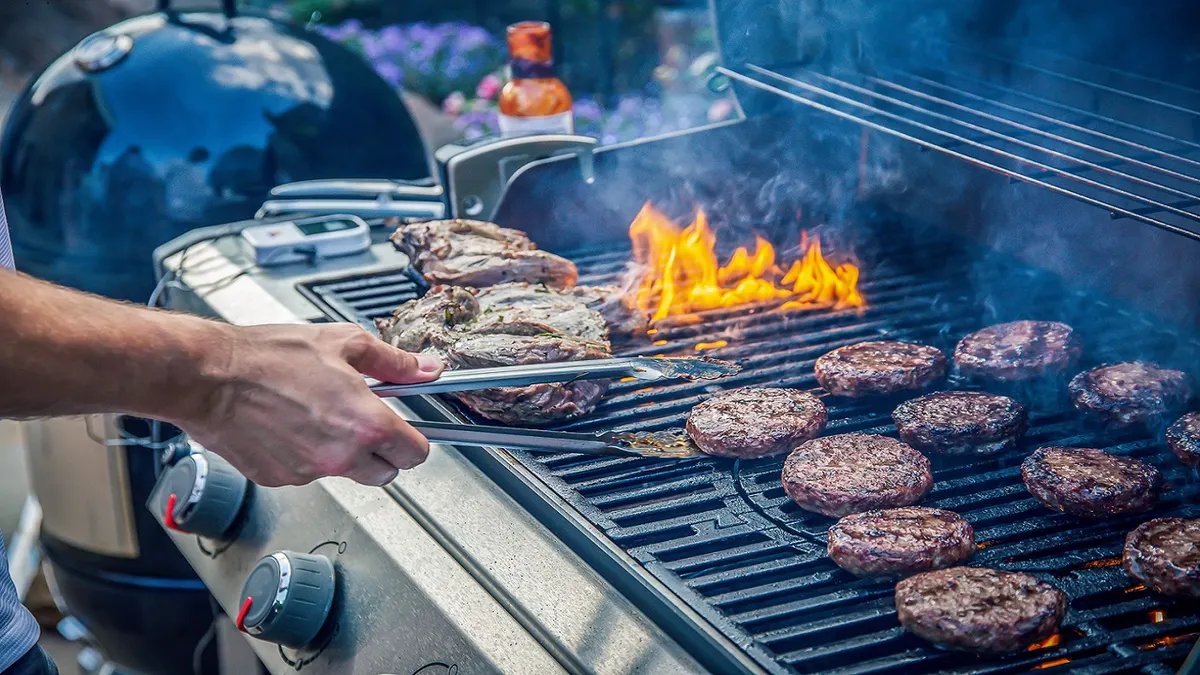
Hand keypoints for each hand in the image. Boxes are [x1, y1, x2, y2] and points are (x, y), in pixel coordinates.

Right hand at [176, 323, 443, 486]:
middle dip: (383, 451)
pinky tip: (291, 425)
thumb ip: (392, 362)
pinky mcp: (279, 479)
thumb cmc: (269, 356)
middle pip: (386, 473)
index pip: (415, 454)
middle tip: (365, 422)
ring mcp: (309, 472)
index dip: (413, 439)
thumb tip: (424, 368)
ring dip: (342, 452)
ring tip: (319, 414)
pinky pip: (307, 473)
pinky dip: (306, 455)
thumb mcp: (344, 343)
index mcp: (365, 424)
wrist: (209, 375)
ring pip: (345, 473)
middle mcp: (341, 456)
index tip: (406, 429)